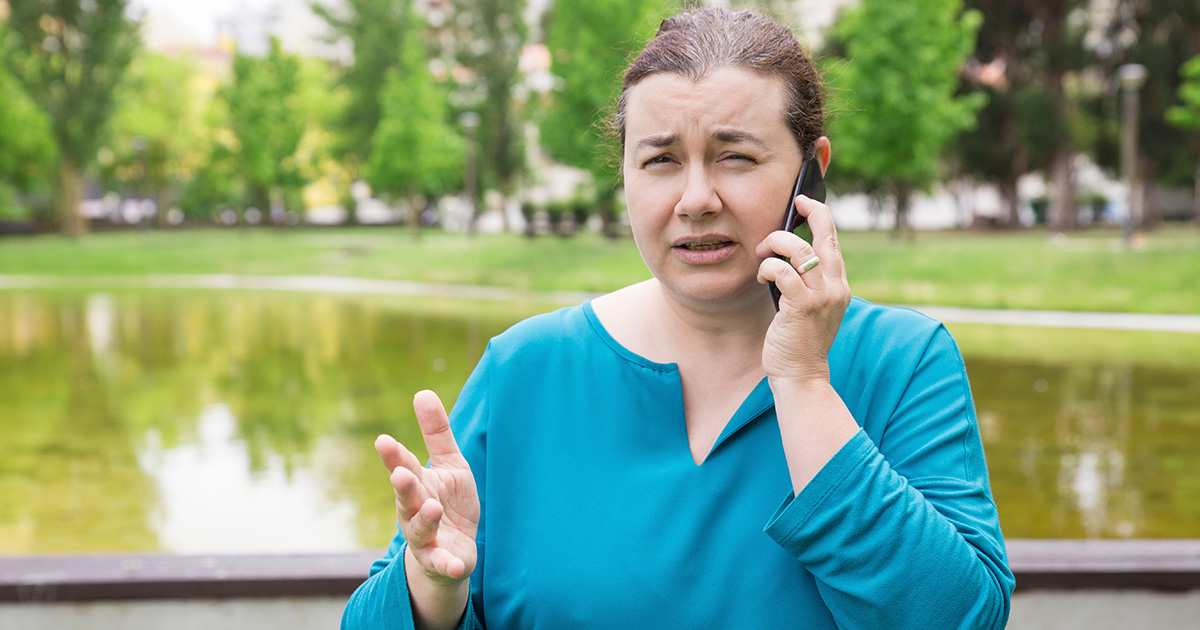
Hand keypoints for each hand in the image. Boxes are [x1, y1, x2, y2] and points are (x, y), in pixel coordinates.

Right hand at [376, 390, 479, 591]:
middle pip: (406, 497)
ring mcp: (425, 537)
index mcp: (417, 484)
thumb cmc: (449, 501)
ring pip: (419, 529)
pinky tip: (458, 564)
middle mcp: (414, 510)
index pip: (405, 466)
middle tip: (401, 473)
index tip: (383, 441)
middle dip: (403, 486)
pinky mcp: (440, 560)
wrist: (453, 550)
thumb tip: (422, 392)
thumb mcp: (449, 464)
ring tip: (433, 507)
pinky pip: (442, 564)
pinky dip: (448, 564)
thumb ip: (437, 433)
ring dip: (424, 519)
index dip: (394, 456)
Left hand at [755, 195, 851, 383]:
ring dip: (775, 244)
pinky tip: (761, 279)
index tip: (805, 203)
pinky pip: (782, 271)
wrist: (802, 375)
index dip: (820, 217)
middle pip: (825, 235)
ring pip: (799, 248)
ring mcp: (821, 296)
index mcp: (839, 285)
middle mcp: (835, 287)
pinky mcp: (802, 306)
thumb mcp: (811, 308)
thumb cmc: (799, 341)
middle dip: (810, 212)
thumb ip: (807, 283)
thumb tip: (787, 254)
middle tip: (794, 203)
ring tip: (762, 255)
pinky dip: (767, 268)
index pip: (833, 241)